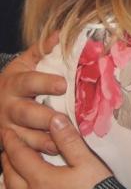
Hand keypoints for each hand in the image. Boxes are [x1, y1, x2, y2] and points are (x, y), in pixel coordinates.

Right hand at [0, 35, 66, 153]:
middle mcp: (9, 107)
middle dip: (44, 117)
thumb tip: (60, 34)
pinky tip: (59, 154)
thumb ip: (41, 50)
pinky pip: (26, 152)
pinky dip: (41, 154)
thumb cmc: (16, 81)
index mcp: (14, 83)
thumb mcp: (24, 64)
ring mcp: (8, 128)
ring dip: (44, 141)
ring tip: (64, 142)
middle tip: (62, 119)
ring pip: (25, 137)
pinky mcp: (11, 144)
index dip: (45, 83)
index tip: (63, 84)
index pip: (29, 82)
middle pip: (26, 114)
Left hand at [1, 114, 111, 188]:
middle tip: (7, 149)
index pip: (20, 156)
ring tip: (10, 172)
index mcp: (41, 179)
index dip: (12, 142)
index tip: (8, 132)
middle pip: (11, 176)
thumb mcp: (86, 161)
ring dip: (8, 182)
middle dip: (7, 160)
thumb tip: (56, 120)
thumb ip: (69, 140)